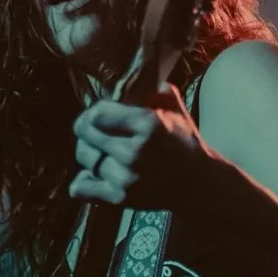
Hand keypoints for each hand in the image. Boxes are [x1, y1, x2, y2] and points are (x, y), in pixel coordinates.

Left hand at [69, 84, 209, 210]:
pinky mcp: (119, 199)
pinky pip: (81, 187)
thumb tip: (127, 77)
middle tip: (96, 131)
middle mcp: (134, 153)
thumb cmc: (182, 142)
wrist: (196, 183)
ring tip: (102, 151)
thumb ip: (151, 88)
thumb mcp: (173, 108)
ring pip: (84, 158)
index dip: (94, 112)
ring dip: (89, 152)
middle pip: (85, 134)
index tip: (100, 115)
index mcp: (148, 125)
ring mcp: (126, 178)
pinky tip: (96, 174)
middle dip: (87, 129)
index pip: (97, 114)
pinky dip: (83, 180)